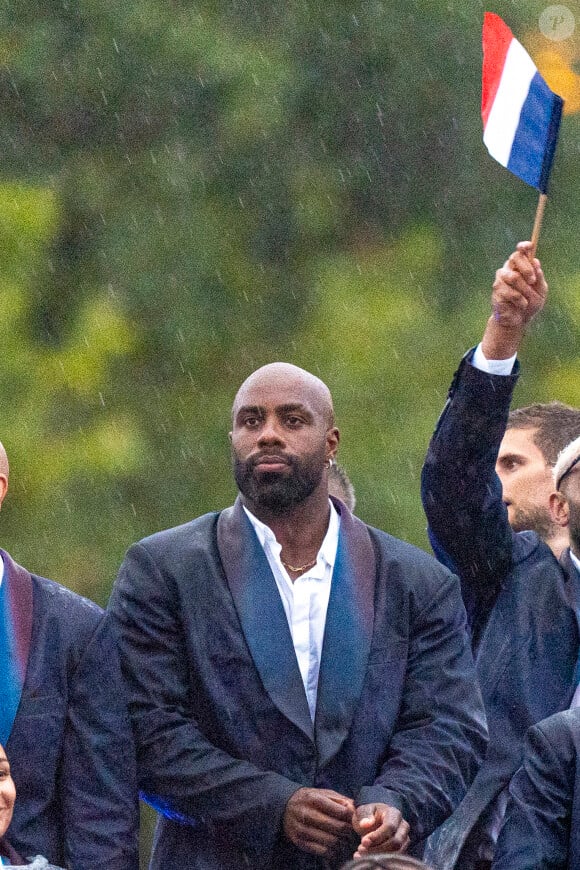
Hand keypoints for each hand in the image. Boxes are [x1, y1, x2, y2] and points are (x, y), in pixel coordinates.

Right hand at [283, 787, 354, 856]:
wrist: (284, 806)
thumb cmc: (309, 799)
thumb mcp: (323, 793)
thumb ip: (340, 800)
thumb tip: (356, 809)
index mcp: (314, 799)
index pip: (341, 811)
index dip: (351, 817)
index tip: (354, 819)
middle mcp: (307, 814)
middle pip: (337, 827)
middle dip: (348, 830)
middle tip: (351, 831)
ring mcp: (302, 829)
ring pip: (331, 841)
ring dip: (342, 842)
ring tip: (344, 838)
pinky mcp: (299, 842)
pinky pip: (322, 851)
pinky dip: (332, 851)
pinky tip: (334, 846)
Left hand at [352, 802, 409, 856]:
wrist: (371, 821)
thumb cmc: (367, 814)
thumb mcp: (363, 811)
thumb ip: (364, 815)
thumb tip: (365, 824)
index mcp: (394, 813)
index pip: (390, 826)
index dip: (377, 836)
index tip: (364, 841)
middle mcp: (403, 826)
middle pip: (395, 842)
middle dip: (377, 848)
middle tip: (361, 849)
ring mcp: (404, 839)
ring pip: (395, 852)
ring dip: (378, 855)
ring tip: (361, 852)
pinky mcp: (401, 849)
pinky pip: (393, 858)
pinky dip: (380, 860)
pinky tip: (365, 857)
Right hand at [481, 241, 546, 358]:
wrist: (518, 320)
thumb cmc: (530, 303)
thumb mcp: (541, 290)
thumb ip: (539, 277)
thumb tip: (536, 262)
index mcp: (520, 267)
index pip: (520, 251)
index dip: (524, 246)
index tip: (529, 246)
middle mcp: (508, 270)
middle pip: (514, 258)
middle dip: (526, 268)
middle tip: (533, 281)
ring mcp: (500, 280)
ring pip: (513, 277)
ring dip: (524, 289)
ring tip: (527, 299)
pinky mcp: (496, 292)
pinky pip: (511, 292)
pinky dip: (520, 300)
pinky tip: (520, 305)